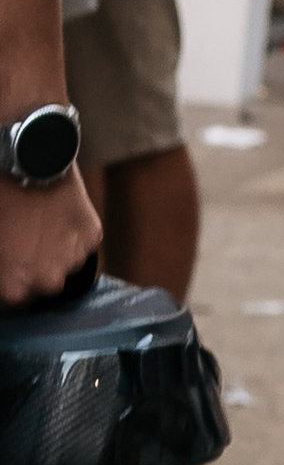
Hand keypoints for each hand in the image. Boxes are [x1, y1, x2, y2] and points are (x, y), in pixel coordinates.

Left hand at [0, 164, 101, 306]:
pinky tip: (58, 215)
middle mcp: (48, 280)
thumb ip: (1, 268)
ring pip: (65, 265)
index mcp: (16, 286)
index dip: (10, 282)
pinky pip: (82, 244)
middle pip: (42, 285)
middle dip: (34, 269)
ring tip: (42, 226)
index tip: (9, 268)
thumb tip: (7, 274)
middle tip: (24, 243)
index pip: (14, 303)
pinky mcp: (92, 236)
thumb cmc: (2, 200)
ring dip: (55, 252)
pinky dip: (72, 235)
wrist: (29, 161)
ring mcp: (74, 258)